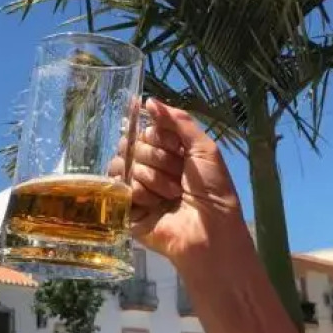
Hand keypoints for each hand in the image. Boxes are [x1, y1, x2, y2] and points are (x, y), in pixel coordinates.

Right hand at [115, 99, 246, 266]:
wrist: (209, 232)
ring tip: (171, 195)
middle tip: (178, 176)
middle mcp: (150, 166)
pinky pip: (119, 185)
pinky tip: (156, 206)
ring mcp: (136, 187)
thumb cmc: (212, 190)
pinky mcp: (125, 208)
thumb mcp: (204, 148)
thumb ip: (179, 121)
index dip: (159, 137)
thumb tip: (149, 100)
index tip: (177, 150)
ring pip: (124, 163)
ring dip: (152, 178)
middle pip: (133, 144)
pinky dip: (140, 193)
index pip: (147, 129)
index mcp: (169, 152)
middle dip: (158, 159)